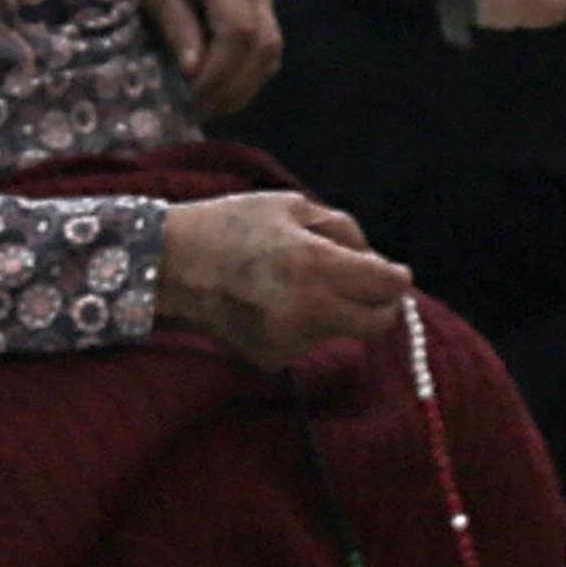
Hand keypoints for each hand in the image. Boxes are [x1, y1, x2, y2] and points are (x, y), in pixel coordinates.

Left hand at [133, 0, 283, 116]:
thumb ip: (176, 27)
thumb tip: (194, 73)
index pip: (239, 31)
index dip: (220, 72)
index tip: (191, 96)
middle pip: (263, 45)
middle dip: (233, 87)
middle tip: (199, 111)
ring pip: (270, 54)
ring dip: (242, 88)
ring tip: (208, 107)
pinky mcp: (266, 11)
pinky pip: (267, 54)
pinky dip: (245, 79)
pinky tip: (219, 92)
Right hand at [157, 189, 412, 369]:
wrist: (168, 266)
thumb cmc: (230, 225)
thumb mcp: (291, 206)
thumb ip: (344, 232)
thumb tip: (379, 264)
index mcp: (316, 264)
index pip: (389, 286)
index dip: (396, 277)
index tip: (393, 272)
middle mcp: (308, 310)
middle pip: (377, 323)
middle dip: (379, 304)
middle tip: (364, 285)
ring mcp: (289, 341)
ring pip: (342, 331)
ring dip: (336, 310)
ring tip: (293, 283)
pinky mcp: (273, 360)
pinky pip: (309, 341)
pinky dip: (305, 325)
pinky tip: (272, 304)